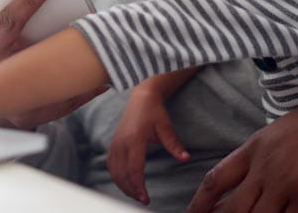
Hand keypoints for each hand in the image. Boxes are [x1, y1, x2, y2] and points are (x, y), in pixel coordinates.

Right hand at [0, 0, 106, 128]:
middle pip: (38, 48)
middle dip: (63, 28)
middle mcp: (5, 71)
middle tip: (87, 10)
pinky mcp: (41, 111)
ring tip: (99, 36)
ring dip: (78, 60)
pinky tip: (103, 77)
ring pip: (56, 77)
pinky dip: (87, 89)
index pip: (8, 21)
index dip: (28, 0)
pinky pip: (69, 100)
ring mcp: (22, 95)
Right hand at [108, 84, 189, 205]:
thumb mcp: (166, 126)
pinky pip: (111, 165)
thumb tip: (186, 158)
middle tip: (143, 200)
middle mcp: (121, 142)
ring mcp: (115, 143)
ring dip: (123, 185)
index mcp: (134, 139)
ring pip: (114, 171)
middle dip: (131, 190)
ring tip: (136, 194)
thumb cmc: (154, 111)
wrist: (141, 96)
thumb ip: (174, 144)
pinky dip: (117, 176)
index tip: (146, 198)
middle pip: (122, 174)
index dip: (138, 186)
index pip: (134, 169)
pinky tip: (125, 183)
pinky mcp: (114, 143)